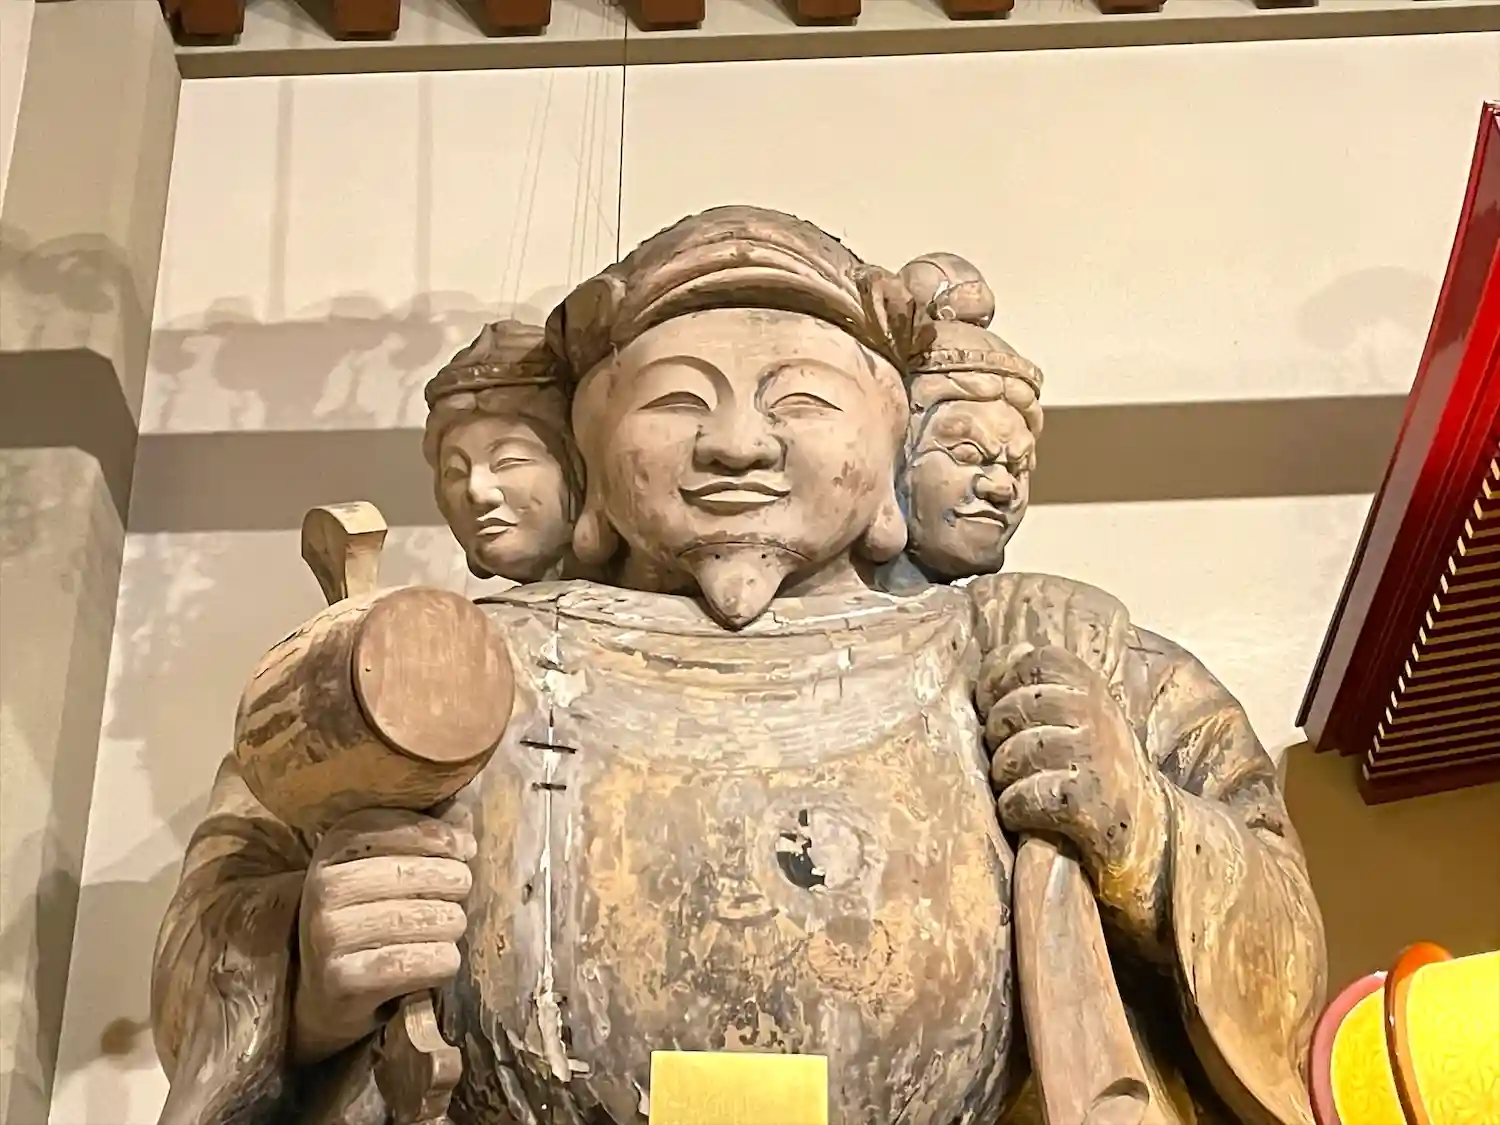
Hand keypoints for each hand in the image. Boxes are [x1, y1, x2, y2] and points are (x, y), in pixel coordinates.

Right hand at [292, 805, 475, 1063]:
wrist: (324, 992)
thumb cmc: (369, 915)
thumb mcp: (383, 866)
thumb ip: (424, 833)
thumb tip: (464, 809)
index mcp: (334, 846)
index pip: (401, 826)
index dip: (443, 836)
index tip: (466, 849)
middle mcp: (325, 887)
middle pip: (422, 875)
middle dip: (456, 884)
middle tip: (456, 897)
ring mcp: (329, 935)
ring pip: (431, 918)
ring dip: (452, 926)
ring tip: (442, 930)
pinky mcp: (344, 980)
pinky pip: (424, 962)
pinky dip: (444, 961)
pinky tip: (437, 960)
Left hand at [979, 645, 1168, 935]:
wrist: (1156, 833)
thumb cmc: (1101, 771)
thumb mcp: (1080, 715)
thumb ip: (1040, 683)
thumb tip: (1005, 654)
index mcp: (1090, 687)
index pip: (1031, 661)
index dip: (1001, 684)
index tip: (1000, 712)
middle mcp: (1096, 715)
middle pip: (1012, 711)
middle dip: (999, 741)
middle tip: (1016, 764)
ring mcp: (1095, 758)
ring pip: (1013, 756)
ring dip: (1007, 781)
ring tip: (1024, 792)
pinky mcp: (1090, 805)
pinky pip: (1025, 797)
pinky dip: (1017, 811)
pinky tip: (1031, 819)